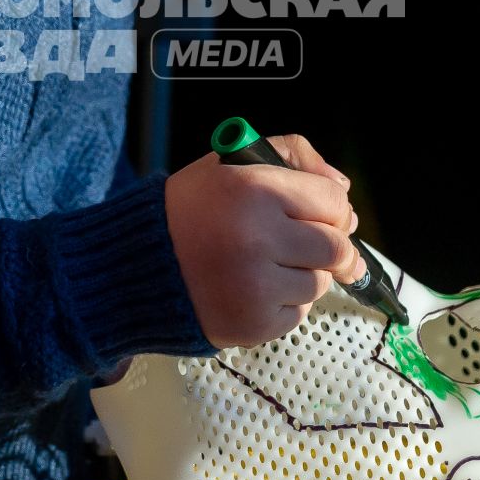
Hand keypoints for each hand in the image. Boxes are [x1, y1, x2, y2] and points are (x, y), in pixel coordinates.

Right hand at [165, 134, 361, 347]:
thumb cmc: (189, 211)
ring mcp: (255, 286)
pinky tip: (251, 289)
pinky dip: (282, 304)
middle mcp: (256, 238)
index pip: (334, 201)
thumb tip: (344, 186)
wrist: (136, 266)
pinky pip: (296, 315)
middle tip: (314, 247)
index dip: (335, 208)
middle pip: (336, 248)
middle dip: (331, 247)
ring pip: (319, 284)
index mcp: (253, 189)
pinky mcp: (252, 324)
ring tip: (266, 265)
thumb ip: (292, 156)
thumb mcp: (231, 162)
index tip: (327, 215)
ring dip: (304, 276)